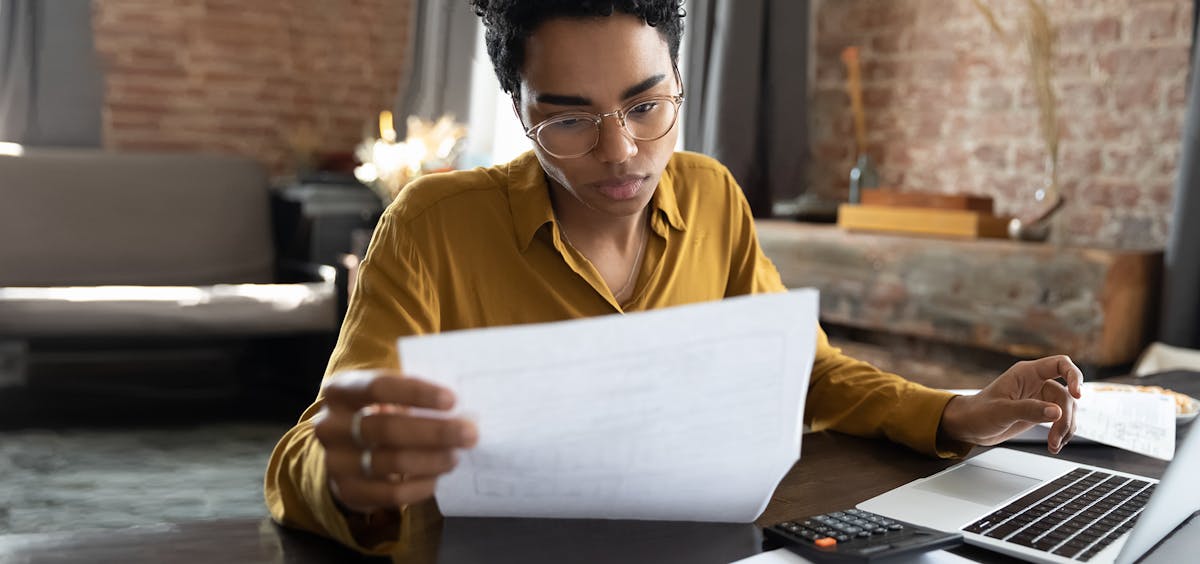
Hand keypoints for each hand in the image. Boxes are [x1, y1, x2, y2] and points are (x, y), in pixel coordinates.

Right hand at [313, 370, 478, 513]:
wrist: (347, 452)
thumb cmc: (379, 413)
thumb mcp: (388, 396)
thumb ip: (415, 396)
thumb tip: (462, 406)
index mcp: (340, 390)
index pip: (378, 387)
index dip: (417, 393)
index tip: (452, 400)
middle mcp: (330, 425)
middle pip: (387, 428)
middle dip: (434, 431)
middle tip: (469, 433)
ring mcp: (335, 461)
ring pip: (391, 462)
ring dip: (431, 460)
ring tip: (455, 456)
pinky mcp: (347, 491)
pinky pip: (390, 494)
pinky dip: (420, 486)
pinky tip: (437, 478)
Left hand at [939, 355, 1081, 453]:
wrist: (969, 427)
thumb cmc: (978, 413)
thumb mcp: (1001, 411)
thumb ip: (1029, 410)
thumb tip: (1056, 412)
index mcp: (1026, 373)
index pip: (1060, 364)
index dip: (1074, 376)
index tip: (1078, 394)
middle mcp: (1036, 383)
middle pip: (1066, 395)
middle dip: (1065, 417)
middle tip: (1056, 437)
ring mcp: (1040, 398)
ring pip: (1066, 409)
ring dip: (1065, 428)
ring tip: (1054, 445)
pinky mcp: (1040, 412)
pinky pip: (1061, 420)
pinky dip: (1062, 433)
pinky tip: (1055, 445)